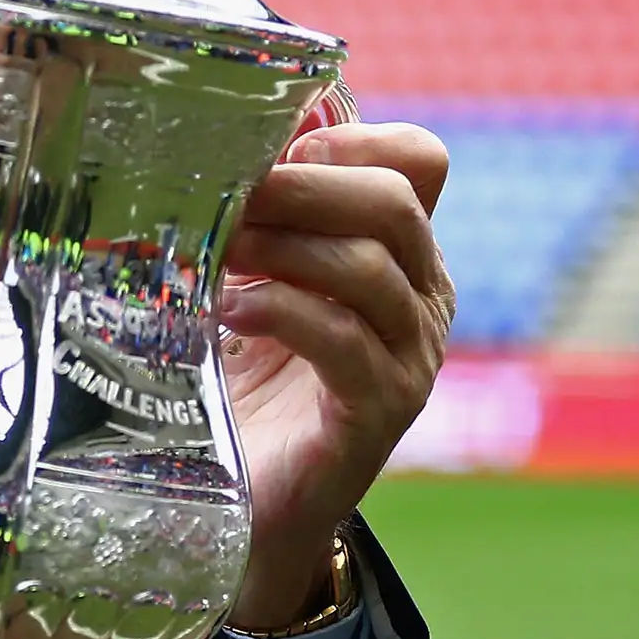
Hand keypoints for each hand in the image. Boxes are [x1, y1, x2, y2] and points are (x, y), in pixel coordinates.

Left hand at [218, 121, 455, 629]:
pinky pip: (346, 341)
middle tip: (231, 190)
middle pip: (396, 203)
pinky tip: (230, 307)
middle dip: (304, 185)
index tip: (273, 150)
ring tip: (216, 249)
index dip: (352, 140)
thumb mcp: (250, 279)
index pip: (419, 160)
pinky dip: (282, 310)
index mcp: (400, 251)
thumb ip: (255, 217)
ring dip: (284, 245)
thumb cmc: (244, 377)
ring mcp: (411, 356)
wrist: (247, 499)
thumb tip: (216, 139)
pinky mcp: (380, 411)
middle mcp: (421, 298)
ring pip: (371, 267)